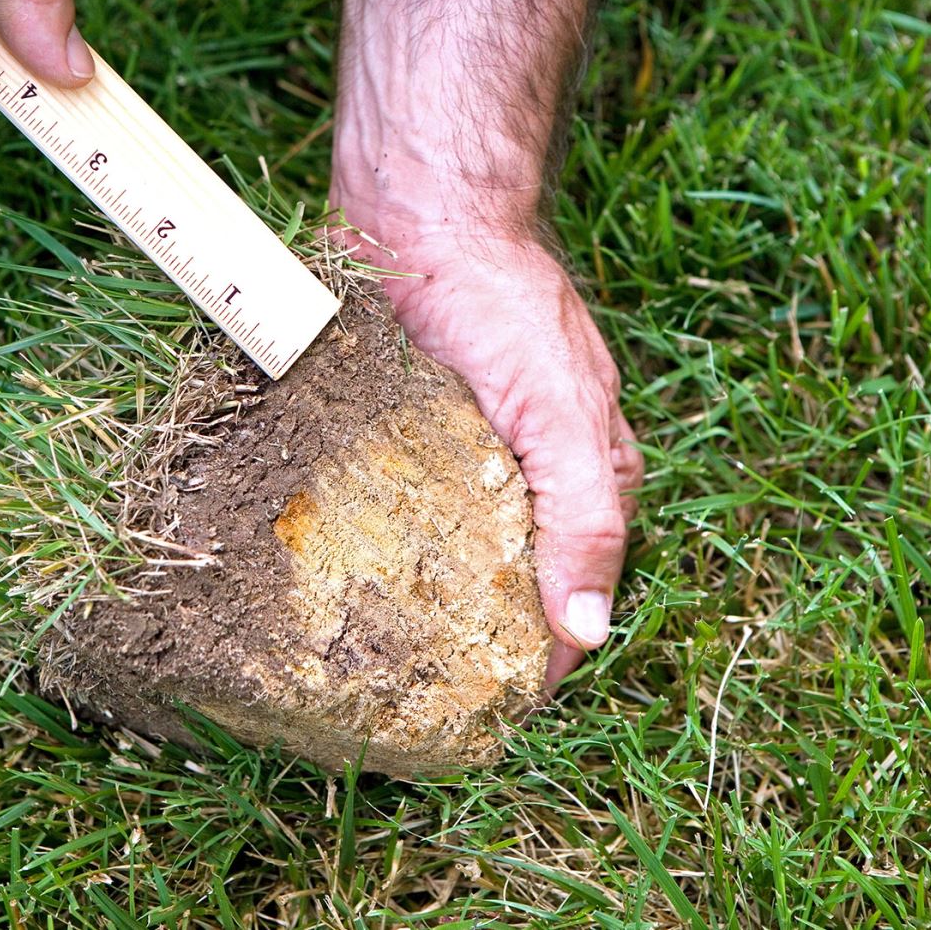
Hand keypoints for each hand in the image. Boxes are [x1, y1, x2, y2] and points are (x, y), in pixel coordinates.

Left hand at [331, 196, 642, 685]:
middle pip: (508, 582)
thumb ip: (586, 518)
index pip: (572, 598)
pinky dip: (376, 544)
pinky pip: (395, 506)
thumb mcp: (561, 414)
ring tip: (366, 651)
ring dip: (416, 598)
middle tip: (411, 693)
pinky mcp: (406, 430)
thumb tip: (589, 632)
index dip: (538, 661)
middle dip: (470, 639)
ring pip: (447, 551)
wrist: (420, 214)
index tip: (486, 716)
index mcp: (589, 477)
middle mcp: (529, 473)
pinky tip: (341, 575)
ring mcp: (465, 453)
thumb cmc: (504, 303)